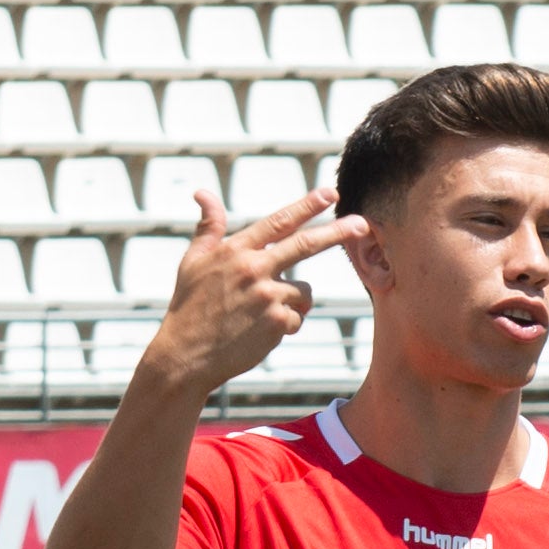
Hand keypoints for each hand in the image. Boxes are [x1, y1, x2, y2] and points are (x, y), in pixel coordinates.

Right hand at [138, 187, 347, 402]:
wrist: (185, 355)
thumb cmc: (189, 307)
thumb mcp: (193, 261)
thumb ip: (208, 227)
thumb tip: (202, 193)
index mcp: (236, 250)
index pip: (279, 222)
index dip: (307, 206)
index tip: (329, 193)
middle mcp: (253, 269)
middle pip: (305, 245)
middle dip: (338, 232)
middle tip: (363, 224)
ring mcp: (266, 296)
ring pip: (303, 291)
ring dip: (293, 302)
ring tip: (261, 315)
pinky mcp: (276, 323)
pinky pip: (297, 318)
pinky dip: (286, 326)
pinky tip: (260, 333)